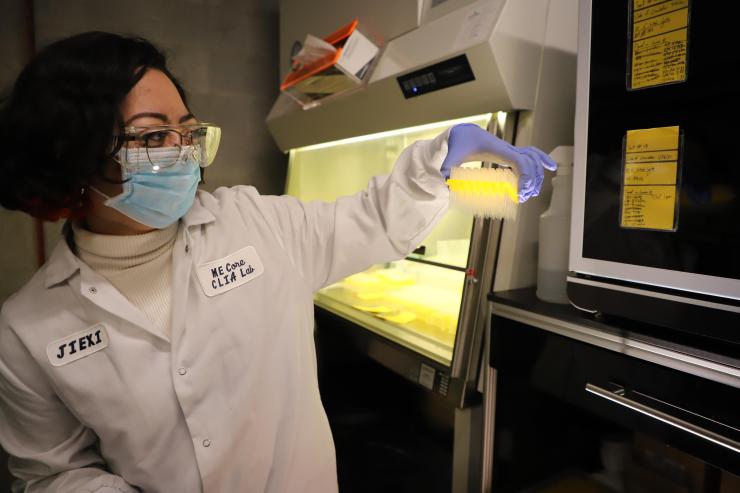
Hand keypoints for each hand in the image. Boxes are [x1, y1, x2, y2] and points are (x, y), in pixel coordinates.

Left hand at [441, 123, 556, 201]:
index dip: (525, 177)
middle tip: (522, 198)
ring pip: (533, 158)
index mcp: (495, 150)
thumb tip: (445, 187)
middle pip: (530, 162)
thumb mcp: (449, 159)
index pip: (519, 161)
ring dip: (537, 175)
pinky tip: (551, 167)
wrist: (460, 133)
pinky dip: (542, 160)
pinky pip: (531, 154)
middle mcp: (506, 148)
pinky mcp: (509, 152)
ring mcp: (509, 149)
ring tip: (530, 193)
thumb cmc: (456, 146)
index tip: (520, 195)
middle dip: (532, 180)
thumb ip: (446, 172)